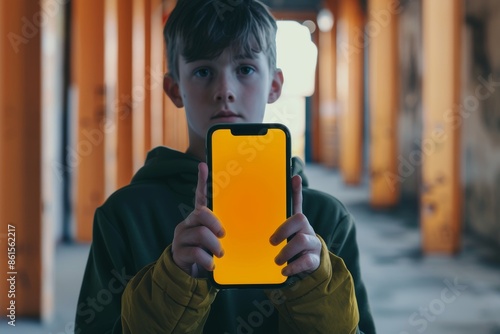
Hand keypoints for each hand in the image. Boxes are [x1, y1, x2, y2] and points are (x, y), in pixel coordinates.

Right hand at [171, 162, 224, 277]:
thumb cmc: (206, 251)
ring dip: (214, 246)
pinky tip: (211, 265)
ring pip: (200, 234)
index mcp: (198, 218)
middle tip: (223, 235)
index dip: (201, 181)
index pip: (199, 196)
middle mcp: (187, 223)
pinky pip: (195, 253)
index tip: (203, 165)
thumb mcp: (214, 237)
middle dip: (215, 223)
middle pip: (201, 213)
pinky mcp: (178, 252)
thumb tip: (242, 222)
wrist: (187, 272)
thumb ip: (221, 228)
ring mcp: (181, 237)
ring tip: (219, 254)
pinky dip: (207, 260)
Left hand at [270, 175, 321, 276]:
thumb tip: (280, 194)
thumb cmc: (296, 246)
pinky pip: (306, 260)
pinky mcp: (315, 260)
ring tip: (276, 260)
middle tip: (272, 242)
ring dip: (286, 251)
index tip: (294, 177)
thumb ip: (283, 220)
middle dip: (284, 229)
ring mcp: (313, 244)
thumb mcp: (289, 233)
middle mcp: (308, 230)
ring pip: (302, 240)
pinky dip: (293, 267)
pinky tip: (284, 271)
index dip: (296, 191)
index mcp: (299, 223)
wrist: (312, 267)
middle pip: (300, 219)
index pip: (298, 204)